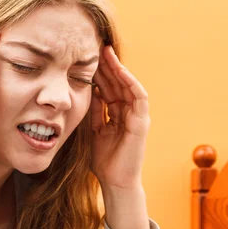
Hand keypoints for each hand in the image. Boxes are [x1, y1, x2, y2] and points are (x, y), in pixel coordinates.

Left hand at [90, 46, 150, 189]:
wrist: (114, 181)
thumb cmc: (103, 160)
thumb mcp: (92, 131)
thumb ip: (92, 113)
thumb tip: (85, 93)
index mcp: (115, 113)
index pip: (107, 88)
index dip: (98, 73)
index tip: (85, 58)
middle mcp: (127, 112)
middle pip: (117, 83)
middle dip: (107, 65)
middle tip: (95, 47)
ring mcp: (136, 116)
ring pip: (128, 85)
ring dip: (118, 69)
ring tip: (106, 53)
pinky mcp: (142, 122)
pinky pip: (139, 97)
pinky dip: (130, 82)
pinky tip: (120, 71)